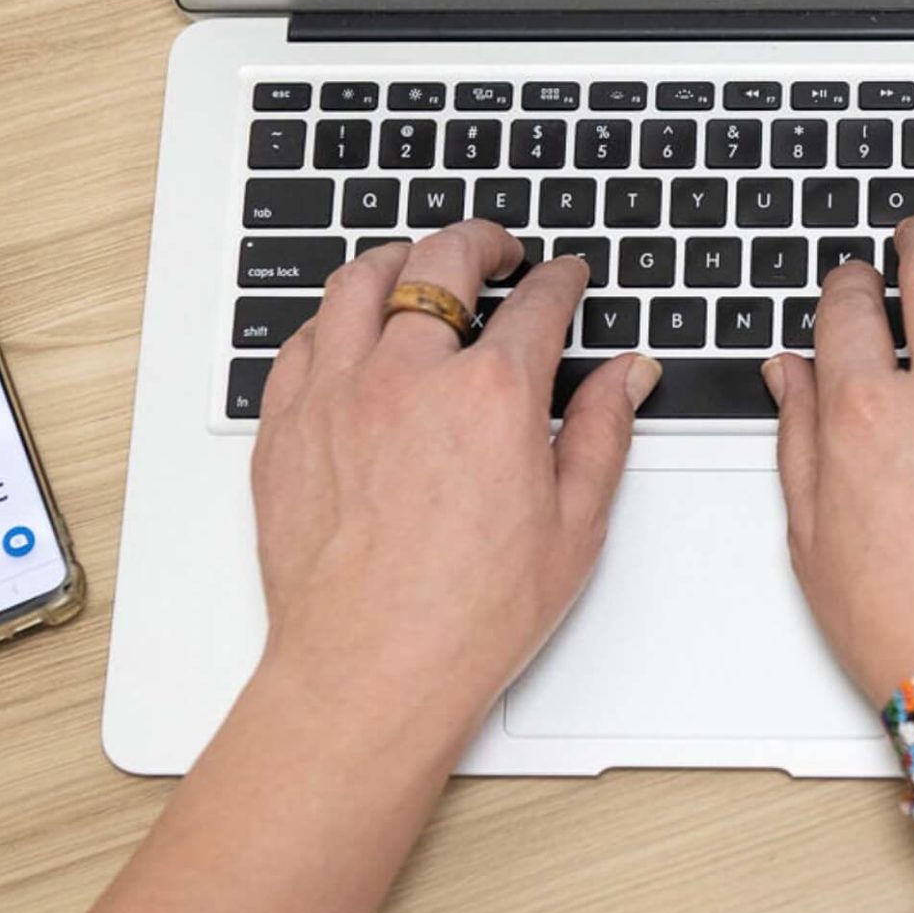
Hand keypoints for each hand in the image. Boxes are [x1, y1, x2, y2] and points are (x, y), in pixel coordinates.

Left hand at [247, 222, 658, 732]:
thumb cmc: (470, 616)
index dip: (561, 279)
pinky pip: (301, 341)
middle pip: (442, 261)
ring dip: (398, 260)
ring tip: (417, 266)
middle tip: (499, 249)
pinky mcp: (286, 427)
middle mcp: (410, 376)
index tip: (566, 276)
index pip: (537, 302)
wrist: (369, 672)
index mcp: (493, 395)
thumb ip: (604, 432)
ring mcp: (338, 395)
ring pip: (358, 282)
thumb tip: (627, 375)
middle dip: (481, 241)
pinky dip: (333, 321)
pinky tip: (350, 331)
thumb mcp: (575, 525)